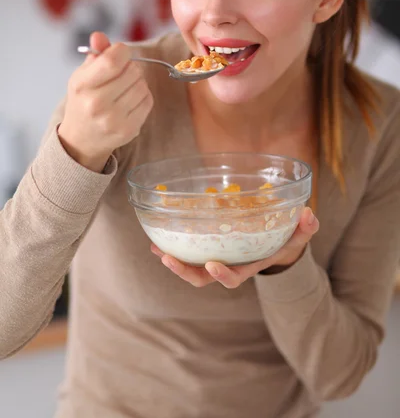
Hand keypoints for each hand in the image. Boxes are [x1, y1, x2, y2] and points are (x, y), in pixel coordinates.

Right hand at [58, 32, 152, 171]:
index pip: (113, 61)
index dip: (122, 51)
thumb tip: (99, 36)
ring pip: (142, 86)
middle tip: (121, 74)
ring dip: (138, 82)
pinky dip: (143, 96)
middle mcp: (97, 104)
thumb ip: (95, 54)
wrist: (82, 140)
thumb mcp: (82, 76)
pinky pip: (148, 101)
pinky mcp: (129, 130)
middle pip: (133, 71)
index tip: (120, 53)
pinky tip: (130, 101)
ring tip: (124, 89)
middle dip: (130, 67)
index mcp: (82, 86)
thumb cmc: (84, 101)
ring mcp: (114, 120)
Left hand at [151, 207, 318, 287]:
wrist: (273, 245)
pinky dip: (173, 246)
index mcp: (247, 267)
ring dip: (173, 260)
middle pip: (202, 278)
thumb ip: (305, 228)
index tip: (212, 265)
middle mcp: (227, 267)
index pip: (232, 278)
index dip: (222, 275)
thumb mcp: (297, 236)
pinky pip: (187, 252)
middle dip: (184, 271)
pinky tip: (157, 238)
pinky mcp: (206, 249)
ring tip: (157, 248)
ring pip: (190, 268)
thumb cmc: (284, 242)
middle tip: (168, 259)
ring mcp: (215, 259)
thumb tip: (310, 214)